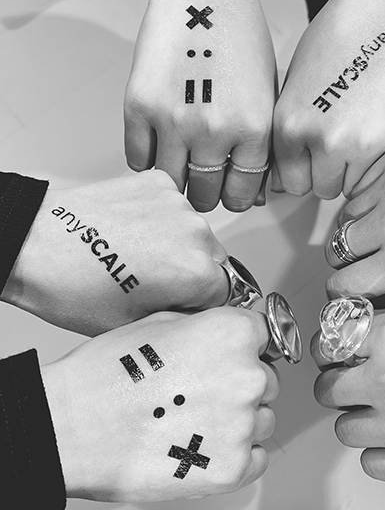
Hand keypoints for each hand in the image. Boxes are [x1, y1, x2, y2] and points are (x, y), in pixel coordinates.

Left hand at [1, 170, 229, 335]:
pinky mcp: (157, 183)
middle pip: (214, 259)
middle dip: (193, 272)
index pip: (226, 292)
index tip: (183, 301)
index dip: (201, 301)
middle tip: (156, 280)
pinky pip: (174, 206)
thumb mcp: (135, 325)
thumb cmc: (71, 287)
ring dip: (177, 243)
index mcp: (196, 272)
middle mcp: (194, 233)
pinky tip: (133, 230)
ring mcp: (176, 204)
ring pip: (194, 231)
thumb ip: (180, 317)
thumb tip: (197, 309)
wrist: (33, 245)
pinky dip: (160, 217)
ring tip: (138, 253)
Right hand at [43, 308, 278, 500]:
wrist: (68, 427)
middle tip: (202, 392)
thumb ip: (207, 326)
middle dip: (240, 383)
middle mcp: (246, 377)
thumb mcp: (161, 322)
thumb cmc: (106, 373)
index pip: (262, 335)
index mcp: (232, 335)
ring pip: (262, 419)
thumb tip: (226, 334)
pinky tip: (203, 446)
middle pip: (265, 379)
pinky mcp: (230, 469)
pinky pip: (256, 458)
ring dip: (239, 420)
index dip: (242, 345)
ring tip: (195, 421)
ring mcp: (241, 426)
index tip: (229, 356)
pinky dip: (237, 454)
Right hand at [124, 0, 276, 211]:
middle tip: (204, 186)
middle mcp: (216, 132)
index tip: (230, 194)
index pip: (243, 194)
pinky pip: (137, 160)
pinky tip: (158, 148)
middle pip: (206, 196)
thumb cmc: (242, 38)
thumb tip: (256, 192)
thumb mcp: (269, 96)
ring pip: (171, 184)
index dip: (237, 199)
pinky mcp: (139, 106)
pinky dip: (147, 161)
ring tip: (181, 169)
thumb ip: (263, 148)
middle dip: (207, 195)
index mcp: (255, 131)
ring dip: (177, 183)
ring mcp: (174, 121)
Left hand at [273, 0, 384, 198]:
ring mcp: (366, 144)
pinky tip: (381, 123)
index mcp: (290, 127)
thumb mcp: (291, 90)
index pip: (291, 185)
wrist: (382, 12)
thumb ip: (287, 138)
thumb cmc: (333, 43)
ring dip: (356, 170)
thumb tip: (283, 181)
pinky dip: (383, 156)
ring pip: (355, 186)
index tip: (311, 163)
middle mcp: (326, 142)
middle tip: (340, 143)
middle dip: (329, 173)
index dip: (303, 173)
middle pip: (324, 190)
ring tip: (361, 133)